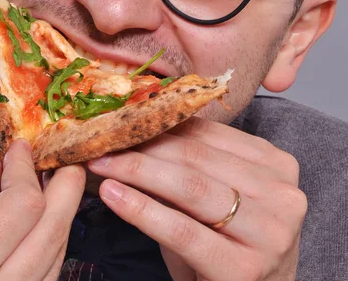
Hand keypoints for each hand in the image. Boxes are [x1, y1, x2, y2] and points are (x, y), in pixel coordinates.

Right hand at [0, 138, 84, 279]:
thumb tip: (6, 146)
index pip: (25, 202)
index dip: (27, 167)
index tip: (22, 148)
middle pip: (55, 224)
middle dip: (65, 181)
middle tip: (60, 155)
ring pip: (60, 245)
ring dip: (61, 208)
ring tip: (52, 180)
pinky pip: (53, 265)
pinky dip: (52, 234)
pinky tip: (44, 214)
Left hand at [88, 117, 306, 280]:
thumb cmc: (229, 245)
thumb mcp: (216, 197)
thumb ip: (190, 163)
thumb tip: (137, 126)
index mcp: (278, 165)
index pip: (209, 134)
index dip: (161, 125)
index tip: (123, 120)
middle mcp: (283, 195)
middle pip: (198, 157)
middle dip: (145, 146)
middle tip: (104, 140)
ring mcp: (270, 233)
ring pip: (190, 187)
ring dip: (138, 171)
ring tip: (102, 163)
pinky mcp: (246, 270)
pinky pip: (182, 230)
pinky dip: (141, 209)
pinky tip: (112, 195)